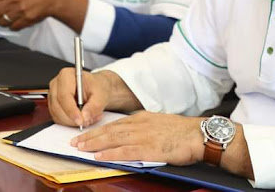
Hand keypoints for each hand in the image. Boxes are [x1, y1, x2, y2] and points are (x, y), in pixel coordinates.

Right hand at [48, 69, 111, 127]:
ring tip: (89, 118)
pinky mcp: (54, 106)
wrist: (98, 89)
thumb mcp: (102, 94)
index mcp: (66, 75)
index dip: (71, 110)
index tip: (81, 120)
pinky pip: (59, 119)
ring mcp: (53, 96)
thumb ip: (95, 105)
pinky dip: (71, 123)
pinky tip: (83, 118)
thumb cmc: (98, 86)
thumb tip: (85, 116)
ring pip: (57, 115)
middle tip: (87, 121)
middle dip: (73, 119)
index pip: (64, 96)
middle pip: (58, 107)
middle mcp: (57, 84)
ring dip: (73, 122)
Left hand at [71, 111, 204, 165]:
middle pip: (110, 130)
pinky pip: (125, 151)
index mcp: (142, 118)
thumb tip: (131, 134)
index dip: (99, 129)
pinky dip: (110, 154)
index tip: (86, 133)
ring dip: (95, 144)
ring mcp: (144, 136)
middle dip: (91, 136)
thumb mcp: (160, 123)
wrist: (198, 134)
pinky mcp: (149, 148)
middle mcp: (140, 124)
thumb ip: (144, 127)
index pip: (115, 123)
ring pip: (113, 139)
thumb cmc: (182, 132)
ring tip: (81, 148)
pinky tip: (100, 157)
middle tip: (75, 141)